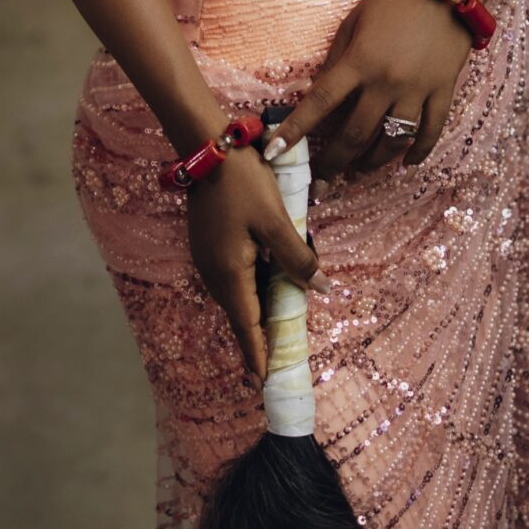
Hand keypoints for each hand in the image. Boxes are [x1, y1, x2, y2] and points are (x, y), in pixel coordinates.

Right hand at [184, 146, 321, 380]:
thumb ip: (298, 257)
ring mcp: (206, 257)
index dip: (257, 354)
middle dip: (257, 337)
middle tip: (278, 359)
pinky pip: (229, 277)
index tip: (265, 383)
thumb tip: (322, 288)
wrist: (207, 145)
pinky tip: (263, 283)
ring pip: (234, 294)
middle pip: (239, 314)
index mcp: (229, 273)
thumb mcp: (276, 220)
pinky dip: (247, 289)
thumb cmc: (243, 183)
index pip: (246, 326)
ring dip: (253, 312)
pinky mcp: (207, 242)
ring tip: (273, 329)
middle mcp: (212, 271)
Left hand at [271, 0, 472, 179]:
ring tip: (358, 171)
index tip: (275, 153)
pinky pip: (430, 132)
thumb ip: (337, 59)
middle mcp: (386, 82)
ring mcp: (416, 90)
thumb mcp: (354, 21)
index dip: (295, 131)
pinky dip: (417, 153)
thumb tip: (319, 91)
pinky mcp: (443, 92)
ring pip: (392, 142)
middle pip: (355, 134)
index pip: (319, 103)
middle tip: (321, 181)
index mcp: (358, 62)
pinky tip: (405, 163)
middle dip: (334, 162)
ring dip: (372, 162)